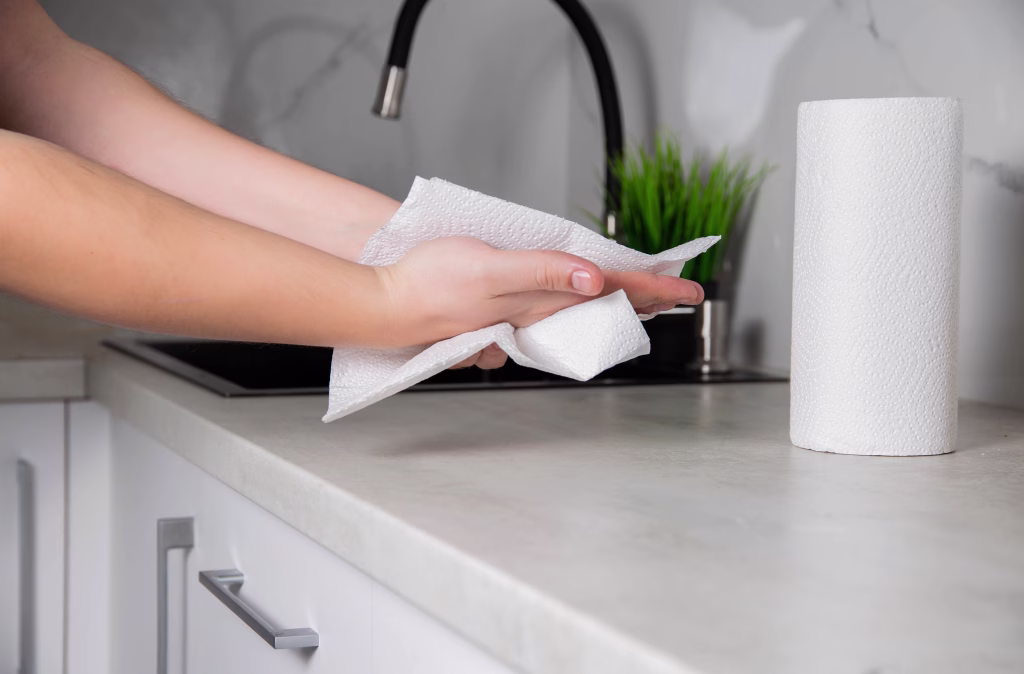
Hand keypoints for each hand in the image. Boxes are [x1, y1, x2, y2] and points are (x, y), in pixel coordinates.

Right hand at [375, 238, 703, 366]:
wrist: (385, 305)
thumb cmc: (429, 283)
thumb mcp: (489, 270)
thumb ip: (543, 273)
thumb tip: (594, 281)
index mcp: (539, 299)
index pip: (608, 292)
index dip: (649, 288)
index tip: (687, 290)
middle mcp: (534, 312)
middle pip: (601, 305)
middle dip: (643, 299)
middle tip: (680, 294)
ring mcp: (515, 316)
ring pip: (578, 312)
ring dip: (612, 306)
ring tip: (643, 301)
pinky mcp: (496, 314)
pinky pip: (548, 315)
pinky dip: (572, 309)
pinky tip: (576, 308)